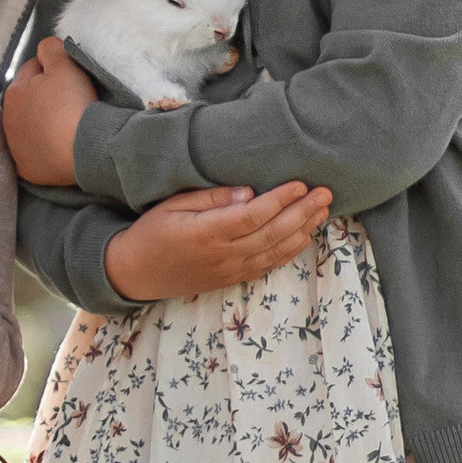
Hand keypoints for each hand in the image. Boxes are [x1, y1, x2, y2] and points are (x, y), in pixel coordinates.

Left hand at [2, 36, 99, 187]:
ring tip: (65, 126)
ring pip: (29, 127)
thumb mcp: (65, 66)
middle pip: (28, 100)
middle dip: (44, 97)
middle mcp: (8, 120)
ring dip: (42, 123)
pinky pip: (35, 154)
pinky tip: (58, 148)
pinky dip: (44, 150)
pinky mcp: (27, 169)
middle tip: (69, 102)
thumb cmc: (73, 105)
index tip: (69, 78)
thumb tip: (45, 45)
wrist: (84, 151)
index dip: (52, 70)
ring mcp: (16, 147)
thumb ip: (51, 49)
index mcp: (14, 92)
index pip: (32, 70)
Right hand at [102, 179, 332, 302]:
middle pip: (272, 233)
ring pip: (275, 251)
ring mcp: (229, 270)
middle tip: (325, 194)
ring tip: (323, 212)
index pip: (253, 216)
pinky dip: (289, 251)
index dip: (280, 200)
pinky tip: (304, 236)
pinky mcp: (231, 279)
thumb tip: (248, 192)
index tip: (300, 183)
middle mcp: (223, 255)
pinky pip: (267, 266)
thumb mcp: (173, 205)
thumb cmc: (152, 231)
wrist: (136, 272)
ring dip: (303, 231)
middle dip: (302, 213)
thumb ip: (211, 199)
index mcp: (207, 233)